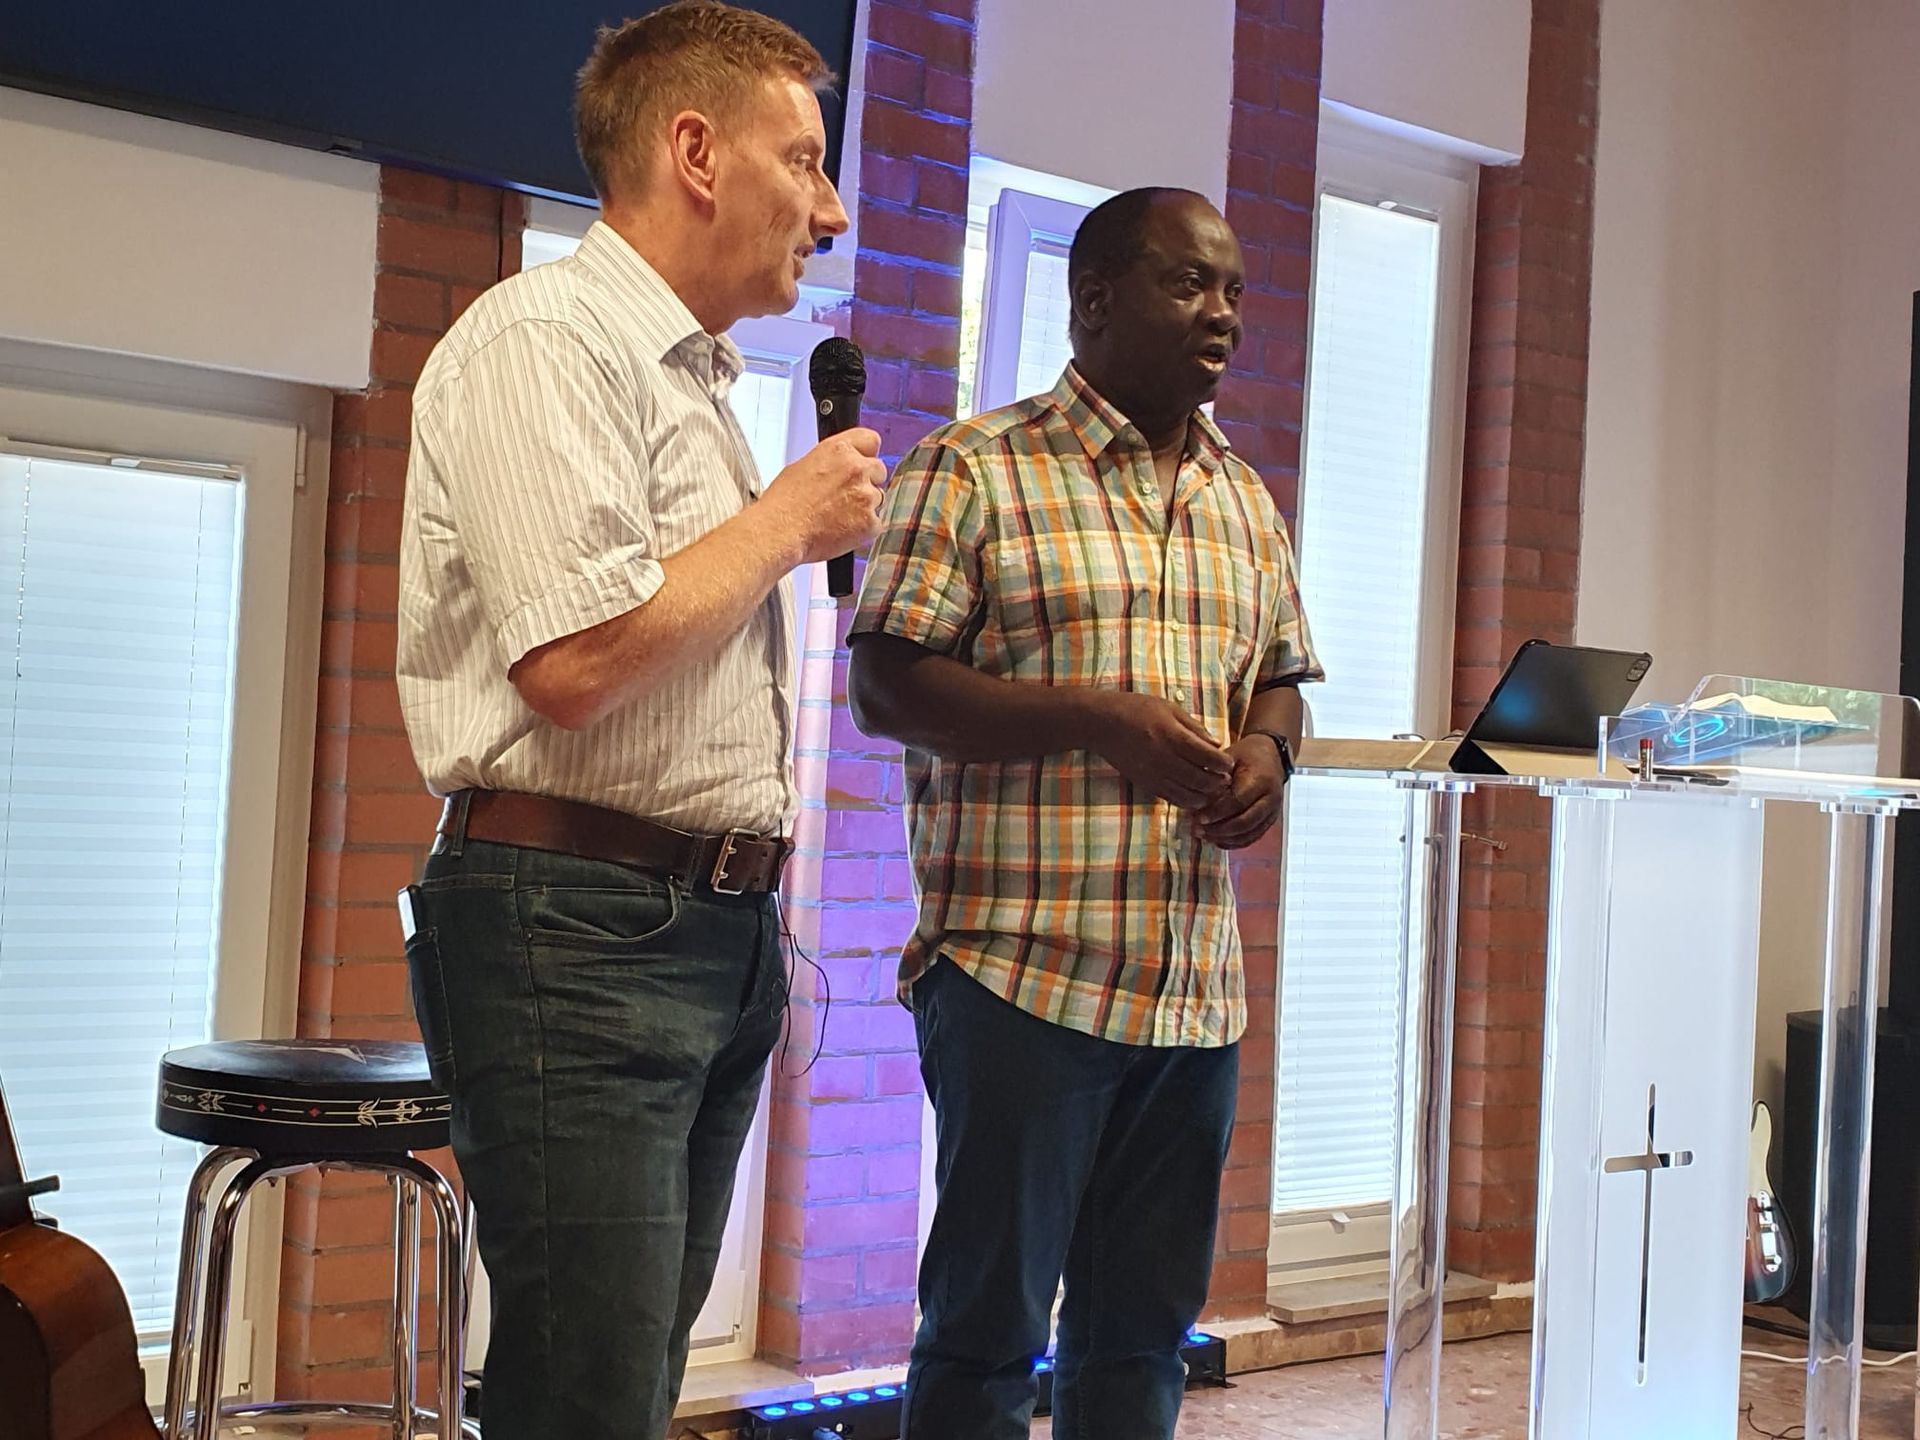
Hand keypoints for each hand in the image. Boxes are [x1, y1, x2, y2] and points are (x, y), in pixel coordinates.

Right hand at [765, 428, 886, 564]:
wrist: (781, 530)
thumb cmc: (784, 503)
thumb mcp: (802, 466)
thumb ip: (830, 463)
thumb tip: (837, 468)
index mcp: (839, 450)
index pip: (871, 440)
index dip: (867, 454)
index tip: (864, 461)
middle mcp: (856, 468)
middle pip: (878, 470)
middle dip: (866, 482)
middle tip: (846, 496)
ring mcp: (866, 495)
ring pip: (878, 498)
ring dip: (864, 506)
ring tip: (838, 516)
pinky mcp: (870, 521)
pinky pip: (876, 523)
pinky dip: (863, 529)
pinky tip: (842, 530)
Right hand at [1086, 691, 1233, 809]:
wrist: (1101, 724)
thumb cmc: (1136, 709)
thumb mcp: (1169, 708)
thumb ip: (1194, 727)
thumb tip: (1217, 744)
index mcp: (1173, 736)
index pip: (1208, 757)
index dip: (1223, 764)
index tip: (1229, 763)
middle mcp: (1165, 759)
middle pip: (1201, 780)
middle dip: (1218, 782)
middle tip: (1225, 779)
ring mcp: (1154, 774)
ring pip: (1188, 795)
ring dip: (1204, 795)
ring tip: (1212, 789)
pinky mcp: (1145, 784)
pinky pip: (1171, 799)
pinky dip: (1187, 801)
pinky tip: (1194, 796)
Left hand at [1193, 736, 1288, 848]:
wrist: (1271, 754)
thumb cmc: (1246, 754)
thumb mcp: (1230, 756)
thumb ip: (1215, 774)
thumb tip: (1194, 795)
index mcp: (1261, 780)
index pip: (1238, 802)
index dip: (1217, 812)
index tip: (1198, 818)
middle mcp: (1271, 798)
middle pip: (1245, 822)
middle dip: (1219, 830)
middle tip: (1197, 830)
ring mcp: (1273, 811)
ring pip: (1249, 834)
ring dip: (1225, 838)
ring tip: (1204, 836)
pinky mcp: (1270, 820)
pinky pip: (1253, 837)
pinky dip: (1234, 842)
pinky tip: (1217, 840)